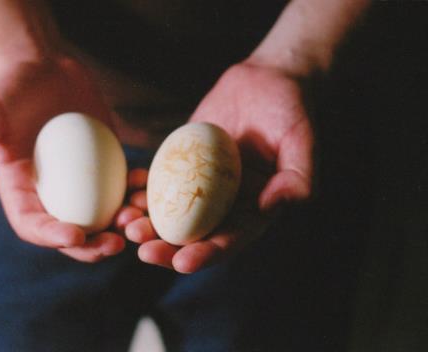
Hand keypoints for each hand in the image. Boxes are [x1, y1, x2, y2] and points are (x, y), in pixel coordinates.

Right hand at [0, 55, 127, 261]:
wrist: (44, 69)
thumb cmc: (11, 89)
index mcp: (20, 191)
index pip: (33, 225)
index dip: (52, 237)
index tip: (76, 236)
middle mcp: (52, 194)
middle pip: (72, 234)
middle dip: (93, 247)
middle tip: (115, 244)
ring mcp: (82, 182)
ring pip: (102, 216)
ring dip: (121, 224)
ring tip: (137, 217)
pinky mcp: (104, 165)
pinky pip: (121, 186)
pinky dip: (134, 190)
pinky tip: (143, 182)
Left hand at [124, 62, 313, 272]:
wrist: (265, 81)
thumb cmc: (290, 110)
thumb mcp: (302, 141)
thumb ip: (297, 176)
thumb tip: (273, 206)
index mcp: (254, 209)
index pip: (230, 240)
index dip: (207, 254)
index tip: (182, 262)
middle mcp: (225, 203)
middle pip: (195, 235)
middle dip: (169, 248)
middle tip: (144, 251)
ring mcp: (202, 184)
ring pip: (172, 214)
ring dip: (150, 225)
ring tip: (127, 227)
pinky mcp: (183, 163)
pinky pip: (161, 182)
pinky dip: (143, 192)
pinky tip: (125, 197)